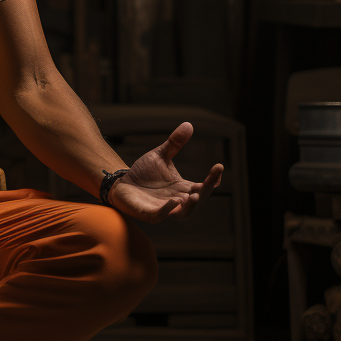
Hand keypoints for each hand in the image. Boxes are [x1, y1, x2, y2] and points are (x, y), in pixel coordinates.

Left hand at [108, 122, 222, 223]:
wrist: (121, 182)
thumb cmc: (144, 173)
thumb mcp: (161, 156)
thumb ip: (175, 143)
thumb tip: (188, 124)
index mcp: (183, 188)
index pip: (204, 186)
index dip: (213, 179)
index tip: (219, 166)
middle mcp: (178, 201)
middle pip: (198, 199)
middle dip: (206, 191)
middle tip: (211, 180)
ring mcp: (164, 209)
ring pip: (184, 213)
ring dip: (191, 206)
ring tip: (195, 194)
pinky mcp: (149, 213)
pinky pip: (161, 215)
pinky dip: (168, 210)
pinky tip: (174, 201)